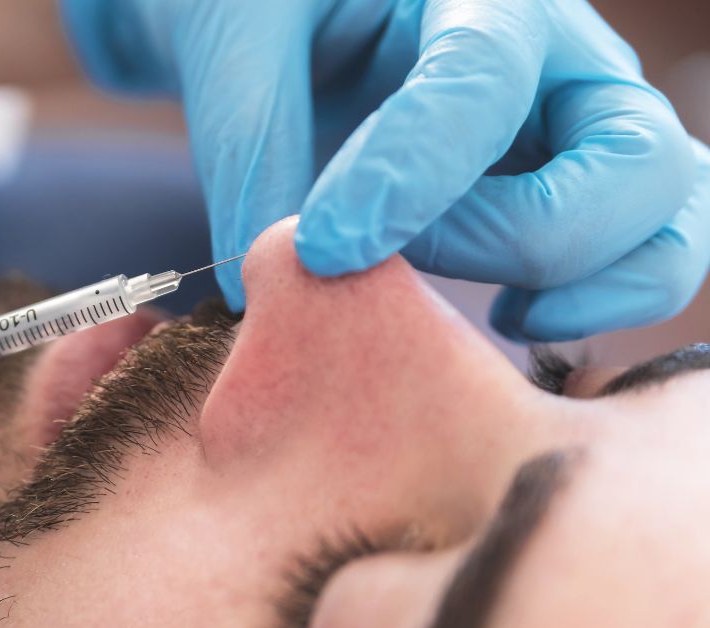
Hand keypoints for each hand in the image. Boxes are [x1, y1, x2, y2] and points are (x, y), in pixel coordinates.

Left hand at [60, 0, 709, 340]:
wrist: (303, 32)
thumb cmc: (276, 19)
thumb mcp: (242, 44)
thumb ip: (253, 147)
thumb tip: (267, 288)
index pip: (484, 80)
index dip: (409, 175)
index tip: (322, 248)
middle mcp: (563, 64)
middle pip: (631, 162)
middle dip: (516, 236)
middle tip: (399, 262)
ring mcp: (584, 135)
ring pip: (664, 224)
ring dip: (575, 285)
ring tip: (472, 308)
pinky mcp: (579, 199)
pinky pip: (643, 266)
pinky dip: (592, 311)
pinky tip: (497, 319)